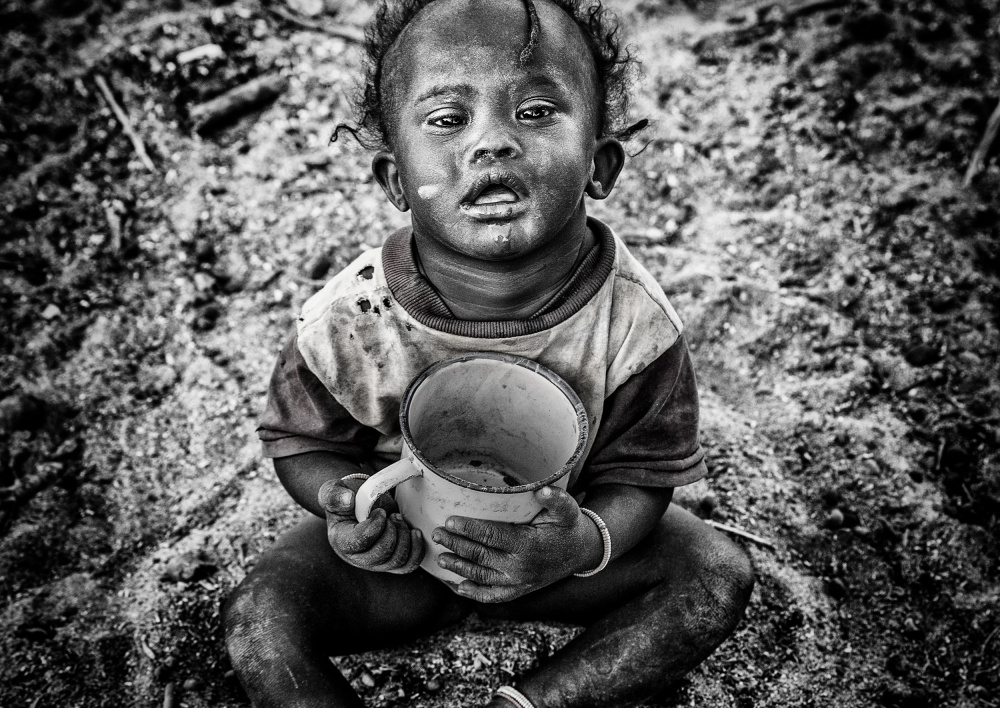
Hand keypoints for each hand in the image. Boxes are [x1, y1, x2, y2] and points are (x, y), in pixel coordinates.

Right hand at [318, 479, 424, 573]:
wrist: (361, 503)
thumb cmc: (347, 498)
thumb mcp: (333, 491)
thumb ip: (334, 495)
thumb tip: (347, 500)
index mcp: (341, 541)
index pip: (360, 541)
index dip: (375, 525)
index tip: (379, 511)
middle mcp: (358, 557)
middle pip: (381, 555)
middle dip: (392, 531)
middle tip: (393, 515)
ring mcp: (376, 563)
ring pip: (397, 561)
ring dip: (404, 537)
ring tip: (400, 520)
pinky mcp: (391, 562)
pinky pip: (408, 565)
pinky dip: (416, 550)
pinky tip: (415, 532)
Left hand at [432, 486, 597, 602]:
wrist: (581, 552)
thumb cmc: (569, 526)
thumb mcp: (568, 510)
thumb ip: (556, 498)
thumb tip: (542, 489)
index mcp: (527, 545)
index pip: (490, 536)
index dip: (468, 529)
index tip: (449, 520)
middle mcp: (519, 567)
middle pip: (480, 556)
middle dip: (456, 545)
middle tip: (437, 534)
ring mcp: (518, 582)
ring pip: (481, 576)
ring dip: (458, 568)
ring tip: (440, 558)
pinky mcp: (519, 590)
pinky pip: (492, 596)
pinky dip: (474, 593)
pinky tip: (459, 586)